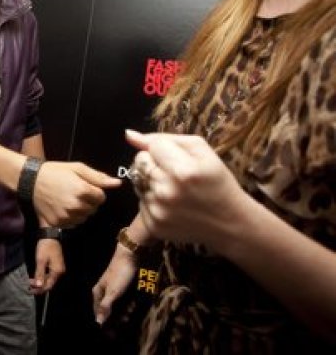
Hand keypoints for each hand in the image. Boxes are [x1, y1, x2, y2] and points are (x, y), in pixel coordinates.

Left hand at [29, 238, 64, 294]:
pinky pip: (49, 274)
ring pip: (49, 279)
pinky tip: (36, 277)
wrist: (50, 235)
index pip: (49, 285)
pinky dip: (42, 277)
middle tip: (28, 287)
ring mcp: (58, 268)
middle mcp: (59, 272)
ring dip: (40, 282)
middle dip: (39, 286)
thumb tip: (38, 286)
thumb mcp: (41, 260)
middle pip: (49, 283)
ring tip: (30, 283)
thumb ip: (40, 274)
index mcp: (57, 272)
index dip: (40, 290)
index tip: (30, 291)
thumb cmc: (45, 247)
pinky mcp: (56, 265)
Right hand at [33, 162, 120, 226]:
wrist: (31, 181)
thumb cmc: (55, 171)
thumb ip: (98, 177)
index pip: (101, 197)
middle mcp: (76, 206)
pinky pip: (73, 223)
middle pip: (94, 208)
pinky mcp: (58, 224)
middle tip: (76, 192)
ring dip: (81, 210)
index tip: (85, 186)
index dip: (95, 191)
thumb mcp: (77, 168)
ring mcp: (67, 217)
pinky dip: (71, 217)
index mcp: (83, 191)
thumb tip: (118, 183)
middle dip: (89, 201)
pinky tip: (63, 207)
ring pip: (85, 217)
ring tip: (69, 199)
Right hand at [92, 244, 137, 324]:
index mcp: (97, 292)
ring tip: (131, 311)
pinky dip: (128, 303)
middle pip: (108, 309)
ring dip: (124, 311)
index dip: (103, 322)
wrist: (130, 255)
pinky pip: (123, 299)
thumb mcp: (113, 292)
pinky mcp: (122, 286)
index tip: (111, 333)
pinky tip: (134, 304)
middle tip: (125, 320)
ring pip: (117, 305)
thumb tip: (98, 323)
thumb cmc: (120, 274)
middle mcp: (103, 290)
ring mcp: (113, 288)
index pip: (97, 312)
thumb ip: (106, 307)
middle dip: (116, 317)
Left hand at [126, 130, 251, 250]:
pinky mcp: (153, 225)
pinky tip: (172, 204)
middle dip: (154, 163)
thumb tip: (129, 135)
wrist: (230, 222)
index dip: (164, 150)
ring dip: (151, 181)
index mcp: (182, 170)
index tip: (179, 160)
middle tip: (175, 174)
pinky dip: (152, 200)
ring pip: (137, 181)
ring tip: (175, 190)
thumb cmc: (217, 182)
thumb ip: (164, 139)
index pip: (152, 146)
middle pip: (139, 162)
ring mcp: (158, 210)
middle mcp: (167, 191)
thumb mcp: (201, 151)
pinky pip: (140, 201)